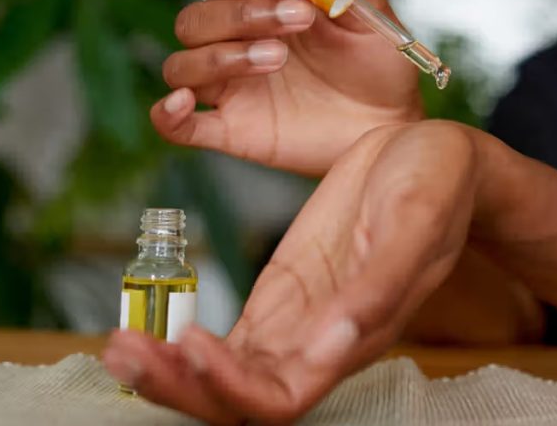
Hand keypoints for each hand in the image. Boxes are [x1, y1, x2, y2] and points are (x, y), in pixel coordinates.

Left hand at [103, 121, 480, 423]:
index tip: (192, 344)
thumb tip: (334, 346)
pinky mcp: (282, 292)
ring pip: (225, 372)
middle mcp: (319, 342)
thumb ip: (379, 287)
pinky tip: (147, 324)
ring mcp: (297, 320)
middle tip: (123, 350)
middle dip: (179, 387)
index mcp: (354, 337)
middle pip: (239, 398)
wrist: (434, 157)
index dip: (231, 390)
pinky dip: (183, 341)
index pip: (281, 399)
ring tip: (119, 342)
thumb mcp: (413, 222)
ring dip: (170, 369)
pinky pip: (230, 337)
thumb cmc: (437, 186)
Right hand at [151, 0, 422, 176]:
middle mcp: (233, 42)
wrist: (390, 125)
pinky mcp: (231, 130)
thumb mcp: (372, 19)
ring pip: (182, 64)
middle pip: (196, 17)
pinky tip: (183, 102)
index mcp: (258, 4)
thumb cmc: (376, 68)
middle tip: (300, 18)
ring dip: (222, 56)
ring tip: (278, 57)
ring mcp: (229, 88)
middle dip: (243, 12)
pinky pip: (177, 126)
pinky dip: (168, 114)